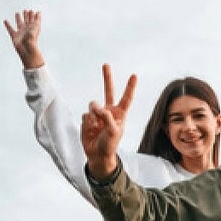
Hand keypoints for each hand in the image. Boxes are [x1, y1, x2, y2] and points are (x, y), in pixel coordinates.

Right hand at [3, 9, 44, 68]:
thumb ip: (35, 24)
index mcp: (33, 28)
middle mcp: (27, 30)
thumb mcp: (34, 32)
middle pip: (27, 20)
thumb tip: (37, 15)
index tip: (36, 12)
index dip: (36, 16)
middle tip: (26, 10)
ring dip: (18, 18)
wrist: (27, 52)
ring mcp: (21, 32)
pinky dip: (7, 25)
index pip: (35, 20)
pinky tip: (5, 20)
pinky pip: (10, 29)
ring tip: (17, 13)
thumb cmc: (32, 43)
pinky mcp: (15, 36)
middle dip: (27, 15)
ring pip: (19, 23)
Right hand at [81, 64, 137, 179]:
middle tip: (106, 65)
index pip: (126, 98)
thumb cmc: (110, 144)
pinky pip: (85, 115)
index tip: (134, 75)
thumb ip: (107, 117)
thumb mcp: (114, 131)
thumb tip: (95, 107)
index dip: (130, 87)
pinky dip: (87, 122)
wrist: (97, 155)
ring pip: (92, 106)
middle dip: (107, 78)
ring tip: (96, 126)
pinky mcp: (87, 119)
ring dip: (93, 114)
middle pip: (108, 91)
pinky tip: (90, 130)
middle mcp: (109, 111)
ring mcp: (98, 114)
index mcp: (120, 114)